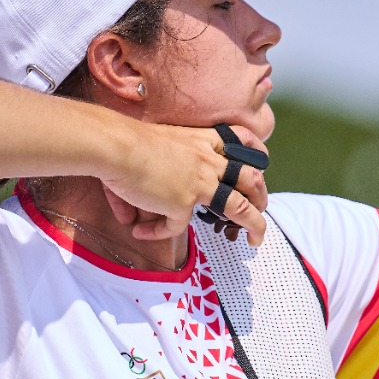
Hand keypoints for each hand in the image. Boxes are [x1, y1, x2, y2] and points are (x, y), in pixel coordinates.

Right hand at [98, 123, 269, 245]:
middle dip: (261, 195)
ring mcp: (200, 183)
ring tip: (255, 238)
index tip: (262, 160)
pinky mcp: (183, 203)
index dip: (255, 151)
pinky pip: (176, 226)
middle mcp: (207, 161)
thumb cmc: (127, 139)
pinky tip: (142, 232)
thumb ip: (160, 164)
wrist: (116, 145)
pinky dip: (158, 232)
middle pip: (250, 178)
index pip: (240, 140)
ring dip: (254, 224)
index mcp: (202, 140)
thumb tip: (151, 187)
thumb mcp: (157, 141)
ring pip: (239, 207)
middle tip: (262, 208)